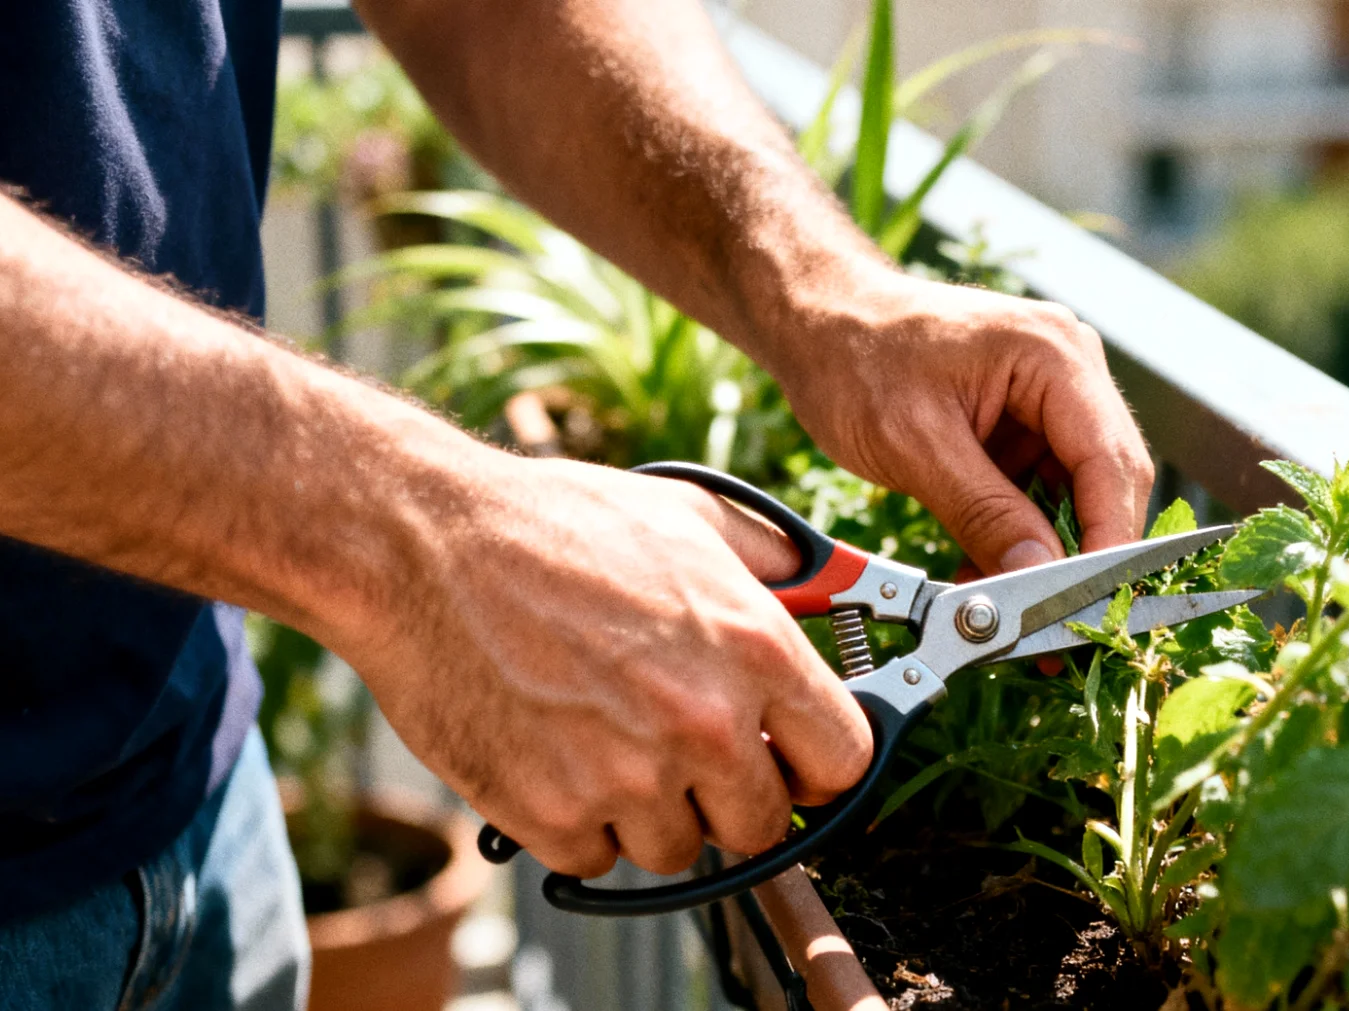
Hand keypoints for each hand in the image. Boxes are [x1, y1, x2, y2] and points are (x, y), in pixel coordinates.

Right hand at [325, 451, 872, 877]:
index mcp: (756, 650)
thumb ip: (773, 560)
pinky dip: (578, 823)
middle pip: (764, 825)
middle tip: (685, 750)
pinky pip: (596, 858)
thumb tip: (822, 584)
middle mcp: (705, 725)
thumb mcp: (688, 517)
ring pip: (677, 848)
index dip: (817, 762)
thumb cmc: (553, 523)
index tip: (791, 756)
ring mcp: (629, 779)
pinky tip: (555, 755)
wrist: (423, 549)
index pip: (844, 762)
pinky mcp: (552, 816)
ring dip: (650, 810)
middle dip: (731, 794)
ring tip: (605, 737)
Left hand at [765, 269, 1155, 573]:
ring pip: (1077, 494)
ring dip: (1046, 552)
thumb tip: (1038, 576)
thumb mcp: (915, 445)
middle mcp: (1070, 369)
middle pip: (1108, 481)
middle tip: (1051, 622)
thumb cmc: (855, 357)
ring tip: (1000, 603)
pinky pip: (1042, 491)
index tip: (1092, 604)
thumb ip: (984, 512)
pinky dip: (1018, 535)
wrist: (817, 322)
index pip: (1112, 462)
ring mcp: (1051, 396)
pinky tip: (982, 571)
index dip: (1110, 540)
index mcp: (1054, 354)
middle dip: (1082, 555)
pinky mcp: (1027, 422)